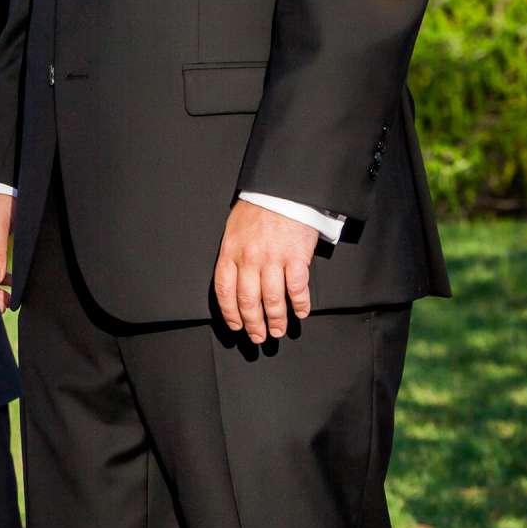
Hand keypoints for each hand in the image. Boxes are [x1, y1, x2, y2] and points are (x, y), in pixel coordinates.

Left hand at [213, 199, 318, 342]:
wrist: (282, 190)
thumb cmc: (257, 209)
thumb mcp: (234, 229)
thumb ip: (233, 255)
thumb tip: (233, 282)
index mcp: (230, 251)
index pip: (225, 291)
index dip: (230, 313)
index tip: (236, 326)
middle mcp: (249, 258)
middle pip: (248, 300)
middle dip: (253, 324)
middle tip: (258, 337)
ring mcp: (273, 259)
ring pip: (272, 300)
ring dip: (276, 320)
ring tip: (279, 331)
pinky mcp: (296, 257)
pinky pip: (297, 288)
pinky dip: (300, 304)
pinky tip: (301, 312)